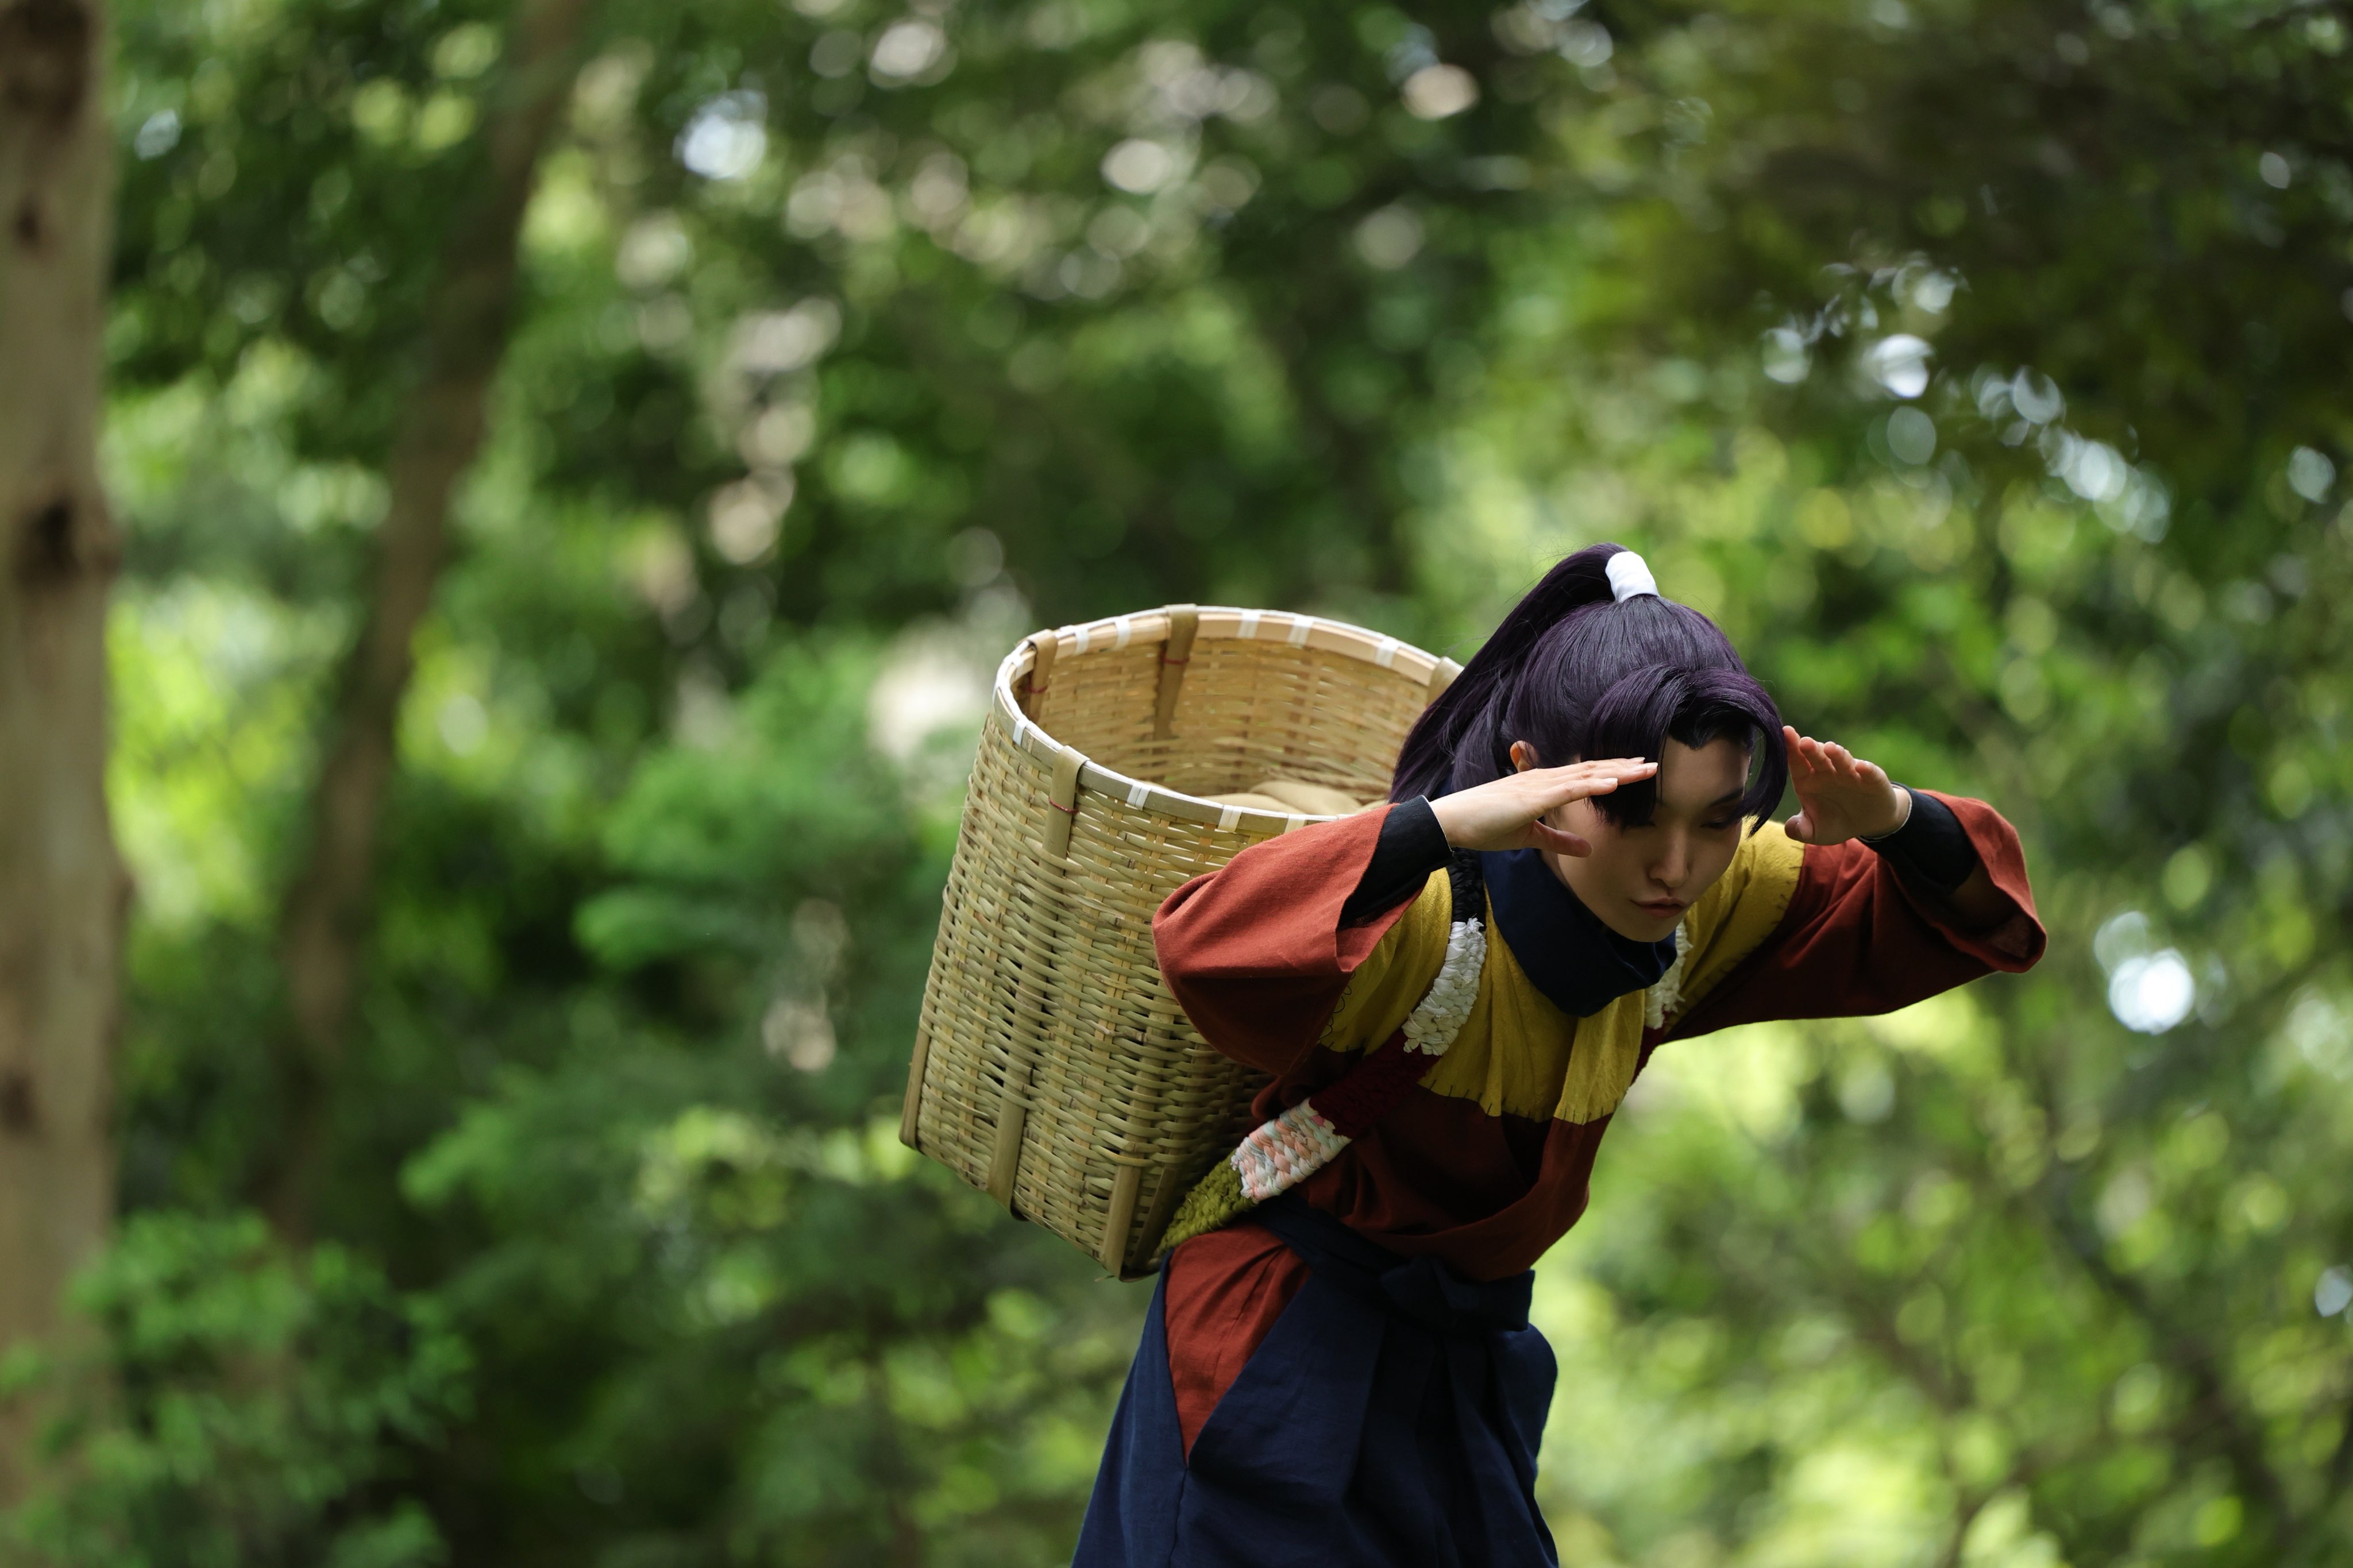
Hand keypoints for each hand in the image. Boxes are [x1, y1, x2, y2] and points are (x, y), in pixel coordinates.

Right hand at [1427, 758, 1657, 856]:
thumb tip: (1588, 849)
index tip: (1637, 769)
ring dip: (1616, 772)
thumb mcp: (1530, 837)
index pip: (1584, 775)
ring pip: (1585, 776)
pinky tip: (1613, 782)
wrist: (1453, 822)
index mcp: (1543, 786)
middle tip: (1653, 764)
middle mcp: (1544, 779)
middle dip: (1623, 767)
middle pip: (1591, 770)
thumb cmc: (1484, 826)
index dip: (1612, 771)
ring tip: (1644, 770)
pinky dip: (1592, 784)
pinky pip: (1568, 789)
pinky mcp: (1531, 797)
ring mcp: (1538, 786)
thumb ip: (1559, 840)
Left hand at [1782, 726, 1909, 844]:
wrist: (1868, 823)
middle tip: (1804, 741)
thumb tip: (1789, 829)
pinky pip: (1870, 773)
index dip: (1791, 749)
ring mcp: (1851, 774)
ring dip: (1837, 755)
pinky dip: (1867, 769)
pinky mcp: (1873, 780)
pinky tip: (1861, 767)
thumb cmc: (1836, 821)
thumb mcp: (1816, 832)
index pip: (1798, 763)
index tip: (1784, 734)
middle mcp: (1828, 772)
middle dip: (1811, 749)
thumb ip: (1801, 830)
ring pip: (1843, 761)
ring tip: (1830, 748)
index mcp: (1809, 780)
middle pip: (1818, 758)